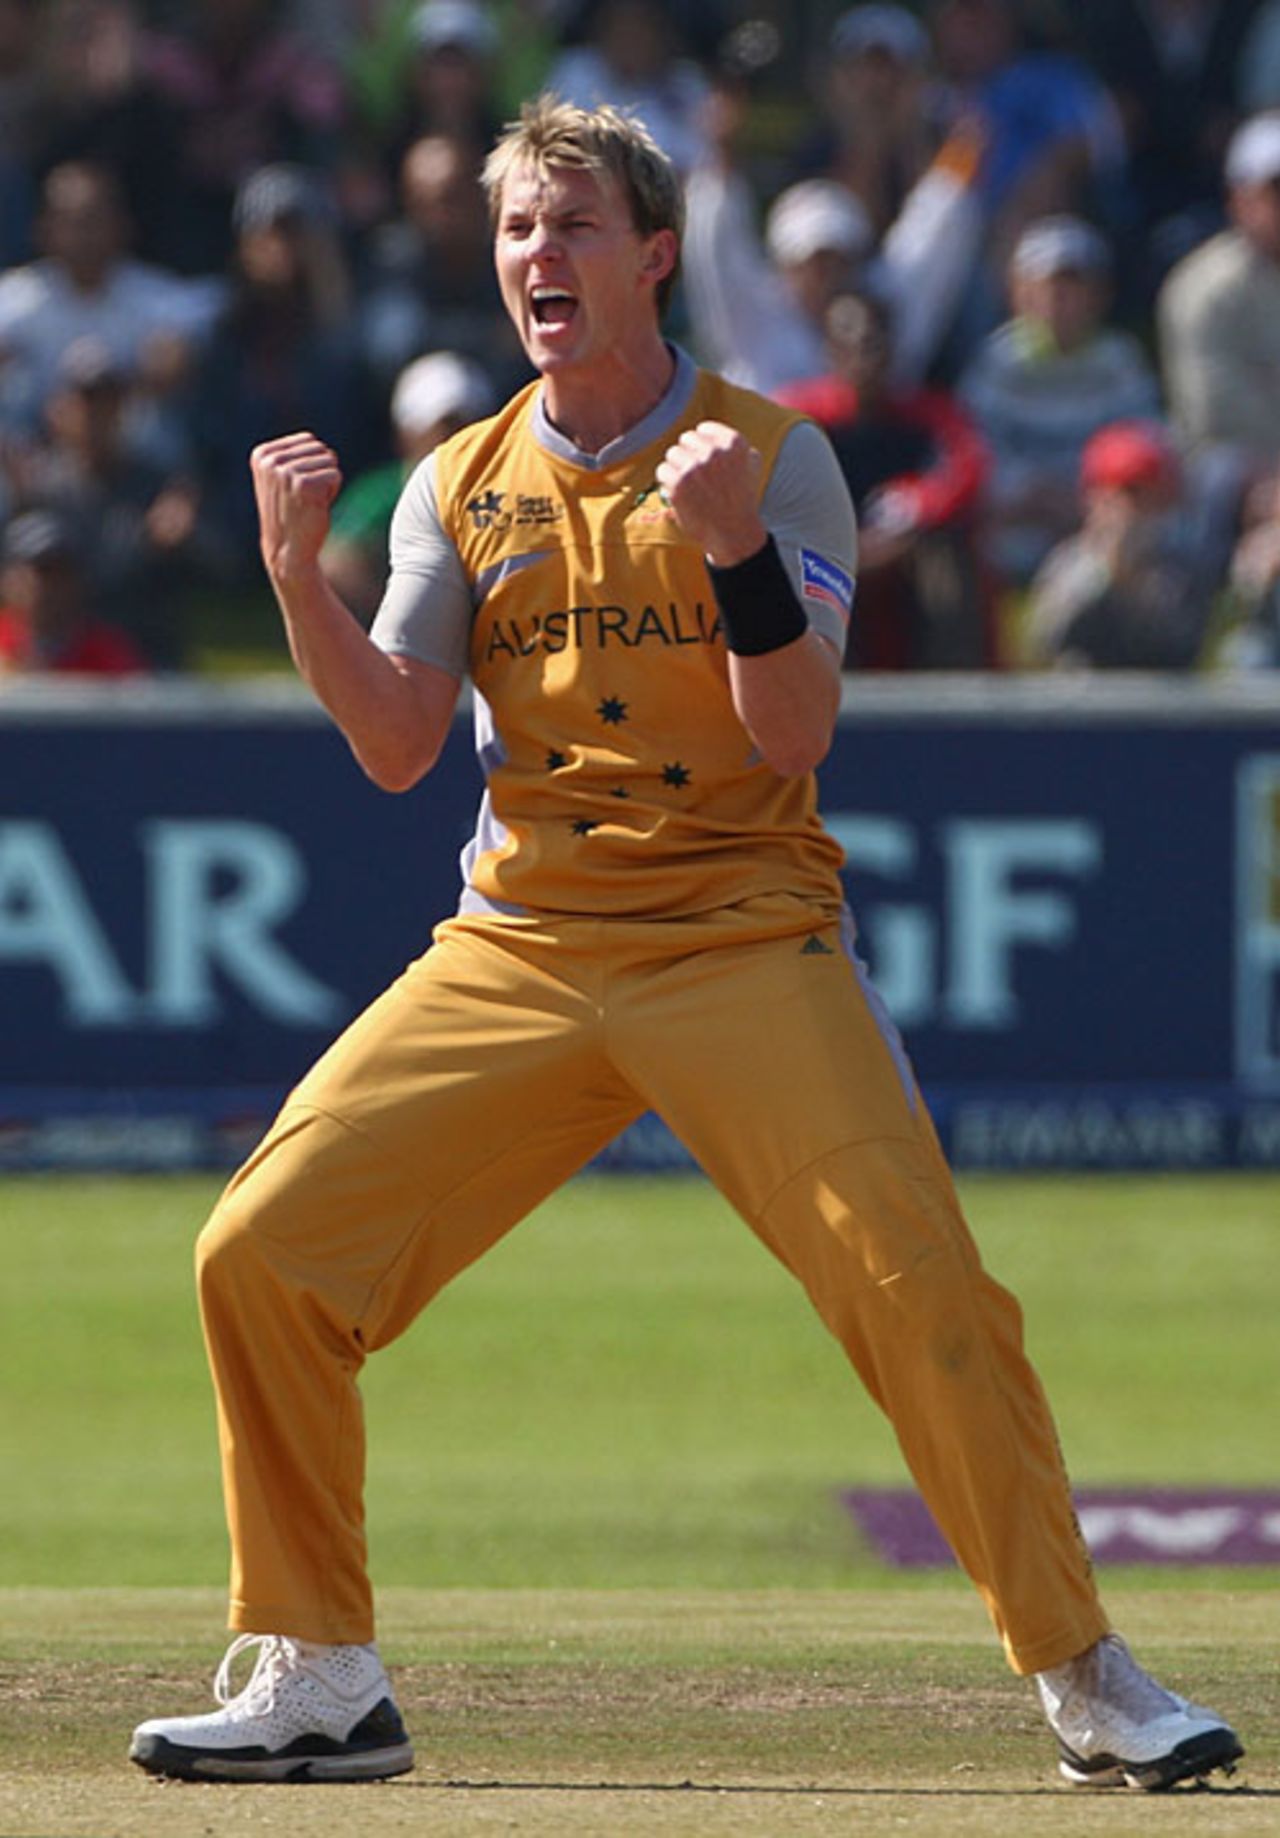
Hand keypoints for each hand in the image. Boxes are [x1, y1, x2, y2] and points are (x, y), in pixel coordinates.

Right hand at [251, 431, 342, 583]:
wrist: (287, 551)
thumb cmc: (290, 514)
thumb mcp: (281, 480)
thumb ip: (291, 457)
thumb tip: (312, 440)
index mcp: (262, 455)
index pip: (308, 439)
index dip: (311, 464)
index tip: (296, 487)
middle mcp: (271, 461)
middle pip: (320, 448)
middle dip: (320, 472)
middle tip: (305, 497)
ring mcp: (286, 472)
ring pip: (330, 460)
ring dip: (326, 483)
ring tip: (309, 502)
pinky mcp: (304, 484)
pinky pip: (335, 475)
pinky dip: (332, 493)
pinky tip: (316, 507)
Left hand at [655, 420, 765, 565]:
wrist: (733, 533)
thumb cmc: (741, 500)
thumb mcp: (752, 466)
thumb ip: (738, 446)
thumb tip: (715, 434)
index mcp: (733, 443)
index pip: (703, 429)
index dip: (701, 446)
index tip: (705, 462)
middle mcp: (714, 451)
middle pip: (685, 439)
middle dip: (688, 456)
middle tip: (696, 476)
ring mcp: (695, 467)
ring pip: (672, 453)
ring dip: (676, 468)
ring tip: (688, 485)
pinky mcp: (679, 484)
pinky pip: (662, 471)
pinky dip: (667, 482)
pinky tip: (679, 493)